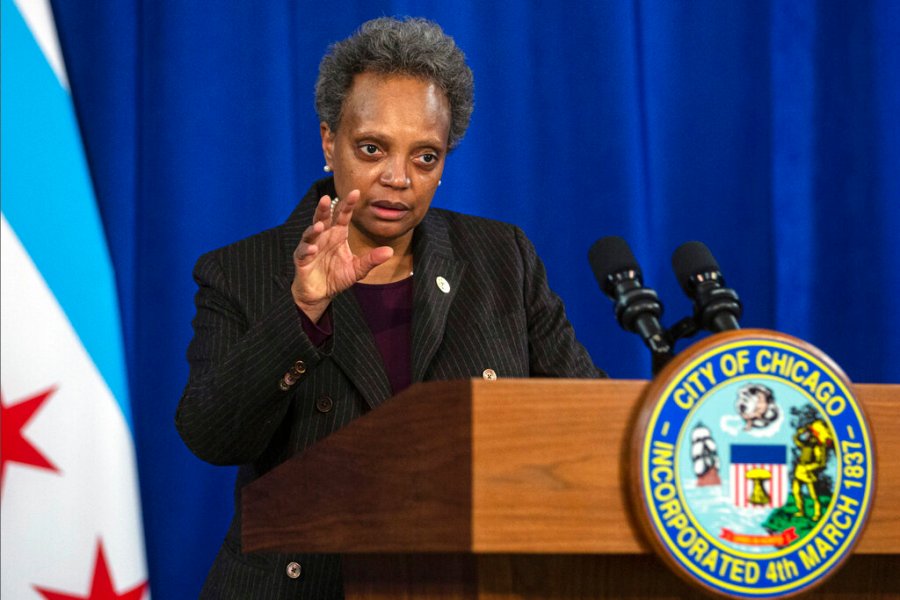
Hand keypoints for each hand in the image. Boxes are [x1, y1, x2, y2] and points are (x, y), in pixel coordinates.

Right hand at [291, 190, 392, 320]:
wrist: (321, 293)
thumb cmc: (337, 277)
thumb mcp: (358, 269)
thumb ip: (371, 259)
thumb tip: (390, 251)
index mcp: (338, 234)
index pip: (343, 215)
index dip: (348, 204)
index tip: (356, 192)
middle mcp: (324, 236)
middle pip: (323, 218)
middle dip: (324, 208)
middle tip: (327, 198)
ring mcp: (312, 246)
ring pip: (310, 232)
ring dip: (314, 228)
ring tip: (320, 225)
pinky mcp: (302, 259)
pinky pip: (303, 252)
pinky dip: (308, 249)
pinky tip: (313, 249)